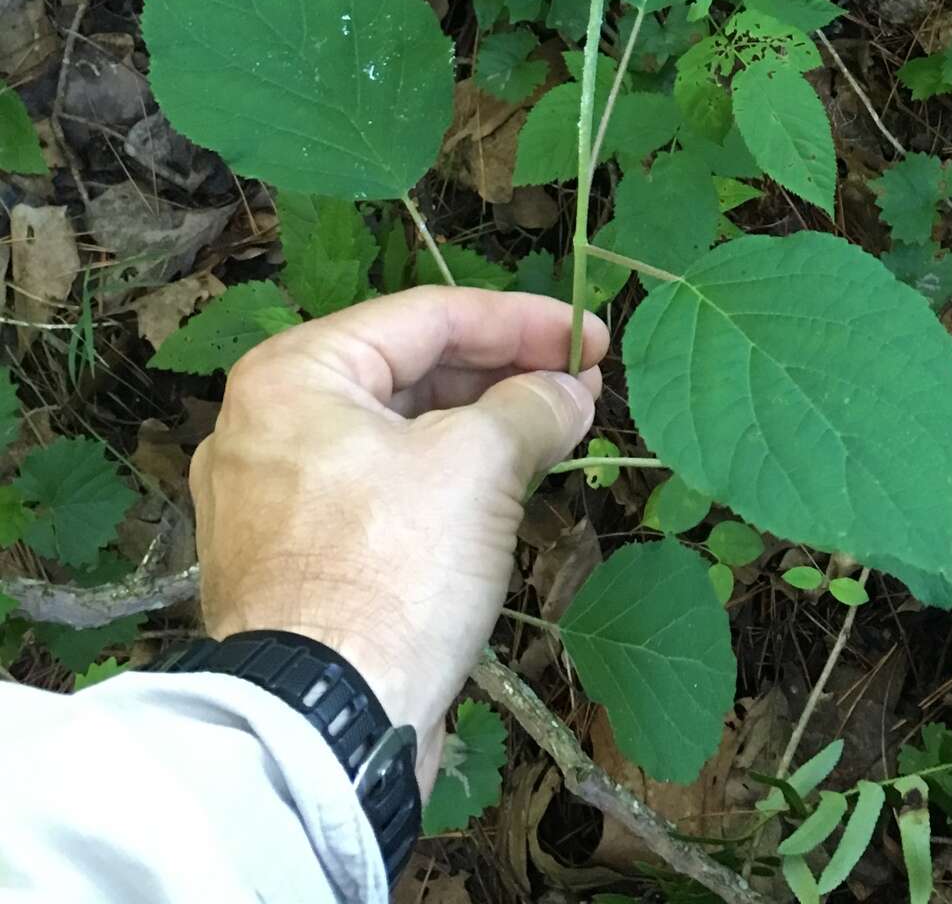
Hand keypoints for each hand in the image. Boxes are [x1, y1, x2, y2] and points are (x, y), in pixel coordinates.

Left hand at [189, 287, 607, 790]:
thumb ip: (532, 406)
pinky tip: (503, 491)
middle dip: (503, 375)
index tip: (590, 335)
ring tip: (558, 431)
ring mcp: (273, 501)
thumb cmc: (392, 570)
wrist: (324, 731)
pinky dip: (443, 483)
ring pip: (397, 437)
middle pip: (408, 373)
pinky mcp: (294, 564)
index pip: (426, 316)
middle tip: (582, 383)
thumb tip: (569, 391)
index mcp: (292, 377)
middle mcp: (265, 427)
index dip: (520, 320)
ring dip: (481, 430)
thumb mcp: (478, 465)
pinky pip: (380, 495)